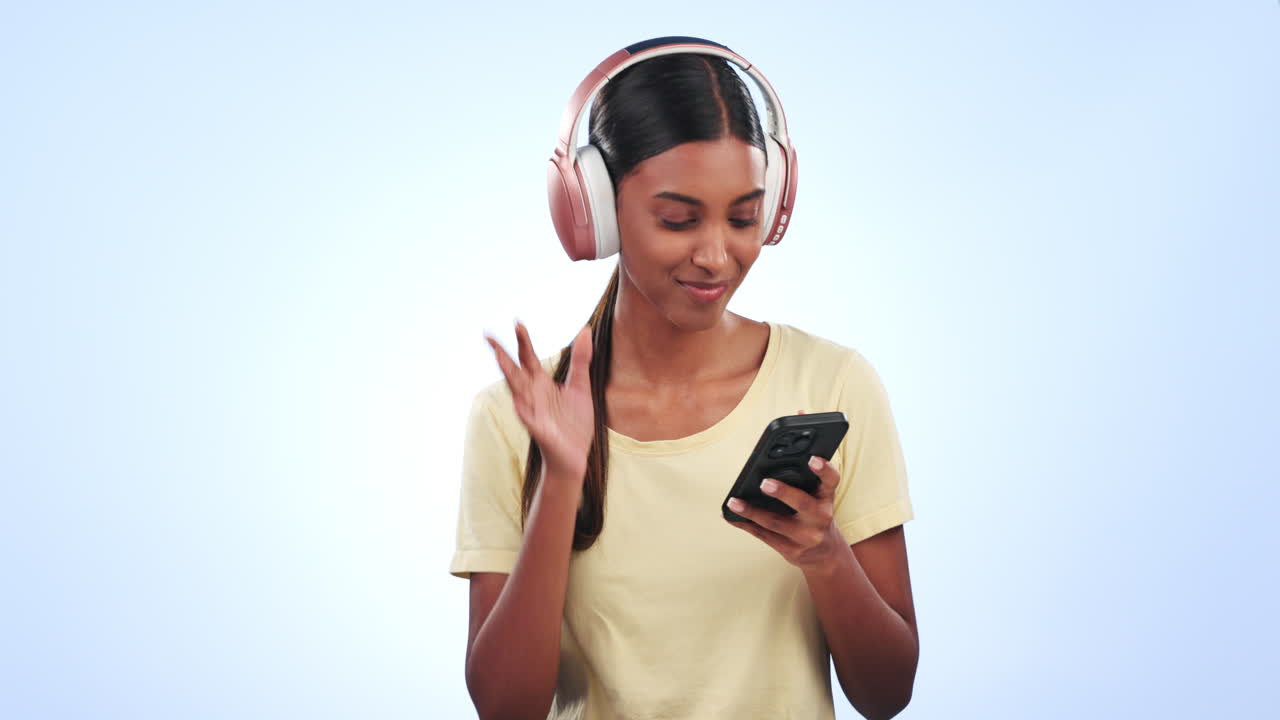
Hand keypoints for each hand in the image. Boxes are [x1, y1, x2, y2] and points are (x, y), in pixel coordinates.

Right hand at [485, 321, 594, 477]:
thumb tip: (584, 329)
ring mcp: (533, 412)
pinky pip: (528, 418)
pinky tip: (518, 400)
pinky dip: (523, 409)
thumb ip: (581, 360)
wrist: (575, 456)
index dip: (522, 340)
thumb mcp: (580, 387)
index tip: (517, 322)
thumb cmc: (574, 423)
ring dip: (508, 374)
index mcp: (541, 383)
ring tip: (498, 357)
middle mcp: (532, 394)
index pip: (527, 357)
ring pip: (517, 390)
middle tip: (488, 336)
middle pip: (514, 370)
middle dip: (502, 354)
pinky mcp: (539, 429)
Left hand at [726, 453, 846, 572]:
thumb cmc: (815, 517)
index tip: (813, 458)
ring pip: (775, 522)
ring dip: (752, 511)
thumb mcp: (818, 500)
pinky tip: (731, 516)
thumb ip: (803, 484)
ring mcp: (805, 537)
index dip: (824, 469)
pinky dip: (745, 524)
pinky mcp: (790, 550)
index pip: (831, 481)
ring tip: (734, 502)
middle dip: (783, 493)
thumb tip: (766, 467)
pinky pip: (763, 535)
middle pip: (802, 503)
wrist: (825, 555)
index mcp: (826, 499)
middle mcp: (820, 518)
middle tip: (765, 483)